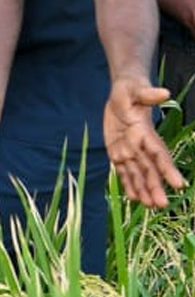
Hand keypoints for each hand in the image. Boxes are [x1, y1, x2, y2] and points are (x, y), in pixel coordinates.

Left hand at [104, 76, 185, 206]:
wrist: (122, 95)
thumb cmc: (130, 90)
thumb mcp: (134, 90)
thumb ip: (147, 94)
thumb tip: (163, 92)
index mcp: (146, 133)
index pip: (159, 153)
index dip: (168, 168)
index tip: (179, 184)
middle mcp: (141, 145)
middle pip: (150, 169)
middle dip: (156, 186)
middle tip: (162, 204)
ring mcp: (130, 150)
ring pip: (138, 173)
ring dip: (144, 189)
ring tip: (150, 206)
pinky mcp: (118, 151)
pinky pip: (123, 170)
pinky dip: (128, 183)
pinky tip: (134, 198)